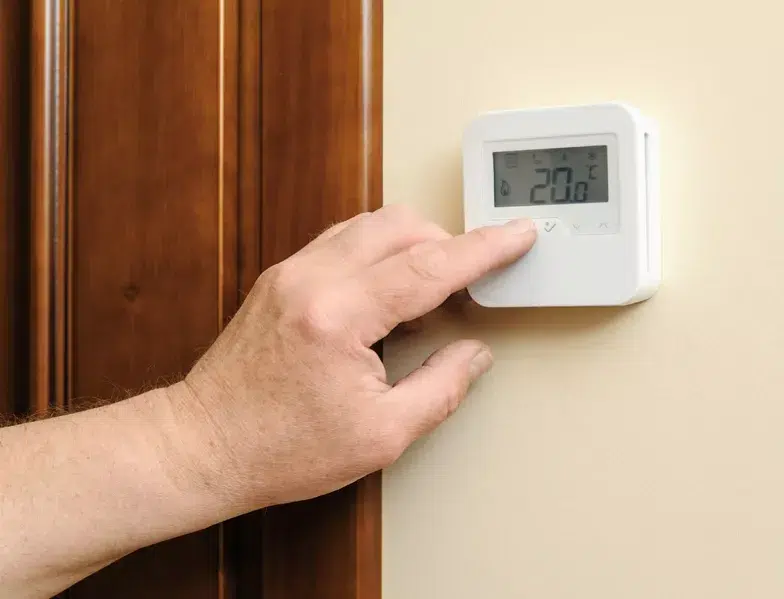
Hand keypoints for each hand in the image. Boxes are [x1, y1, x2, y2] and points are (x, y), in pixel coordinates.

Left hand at [168, 206, 535, 511]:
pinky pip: (344, 240)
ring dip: (414, 245)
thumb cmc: (279, 448)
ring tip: (432, 290)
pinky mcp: (281, 277)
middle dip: (449, 244)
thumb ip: (440, 387)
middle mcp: (310, 279)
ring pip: (371, 224)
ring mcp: (290, 272)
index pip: (429, 266)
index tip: (516, 236)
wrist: (204, 446)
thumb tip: (473, 355)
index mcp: (337, 316)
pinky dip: (380, 253)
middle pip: (400, 226)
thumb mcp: (381, 436)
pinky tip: (390, 291)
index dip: (484, 250)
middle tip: (474, 281)